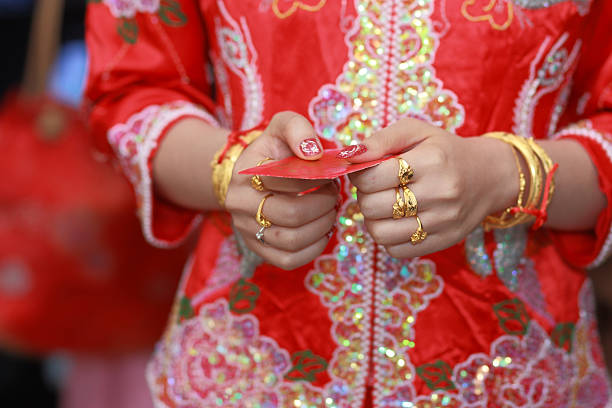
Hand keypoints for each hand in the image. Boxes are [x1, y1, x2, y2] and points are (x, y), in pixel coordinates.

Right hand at [226, 112, 338, 269]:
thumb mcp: (282, 127)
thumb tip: (313, 153)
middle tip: (335, 194)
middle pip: (291, 214)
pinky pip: (289, 260)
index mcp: (245, 173)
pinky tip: (323, 230)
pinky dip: (314, 247)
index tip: (328, 173)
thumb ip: (298, 129)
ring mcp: (247, 230)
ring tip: (331, 210)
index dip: (315, 178)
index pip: (284, 180)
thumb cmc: (273, 150)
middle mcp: (240, 205)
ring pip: (292, 240)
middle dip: (323, 204)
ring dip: (322, 225)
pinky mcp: (258, 249)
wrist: (250, 175)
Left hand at [345, 118, 516, 257]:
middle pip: (372, 207)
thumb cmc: (444, 150)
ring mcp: (442, 222)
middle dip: (365, 196)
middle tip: (376, 188)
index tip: (367, 171)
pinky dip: (389, 237)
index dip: (360, 175)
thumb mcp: (416, 131)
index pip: (372, 177)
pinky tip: (398, 221)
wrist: (490, 177)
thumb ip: (380, 140)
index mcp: (431, 161)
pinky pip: (395, 250)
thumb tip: (348, 156)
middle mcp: (439, 193)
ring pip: (380, 233)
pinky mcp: (443, 242)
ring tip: (384, 206)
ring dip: (373, 220)